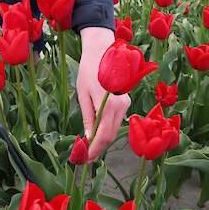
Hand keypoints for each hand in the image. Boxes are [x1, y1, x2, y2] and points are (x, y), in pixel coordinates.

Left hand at [77, 27, 130, 161]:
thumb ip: (88, 116)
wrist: (102, 51)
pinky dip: (107, 129)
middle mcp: (122, 106)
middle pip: (111, 135)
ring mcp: (126, 103)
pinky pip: (116, 120)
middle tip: (85, 156)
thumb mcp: (83, 94)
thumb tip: (89, 137)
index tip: (84, 158)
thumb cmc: (88, 70)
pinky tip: (97, 132)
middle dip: (98, 148)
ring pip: (114, 129)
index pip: (103, 135)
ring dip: (102, 139)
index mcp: (109, 104)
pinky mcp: (125, 101)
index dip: (94, 149)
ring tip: (88, 146)